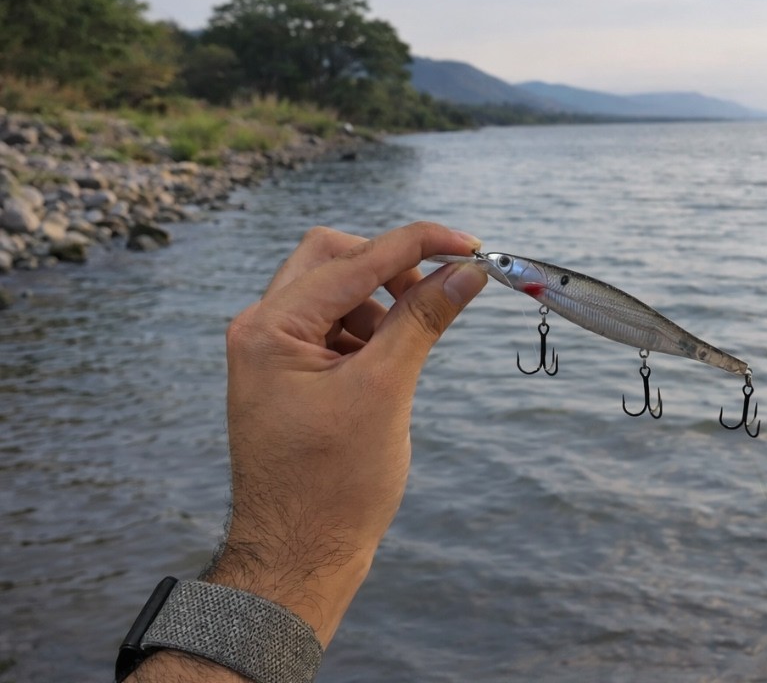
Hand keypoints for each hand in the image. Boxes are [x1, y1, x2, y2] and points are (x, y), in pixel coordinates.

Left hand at [132, 222, 487, 682]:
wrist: (300, 557)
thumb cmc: (335, 486)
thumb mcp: (386, 390)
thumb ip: (424, 319)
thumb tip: (465, 272)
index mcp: (270, 329)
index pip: (355, 260)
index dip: (418, 245)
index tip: (471, 246)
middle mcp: (260, 330)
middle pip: (333, 257)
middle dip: (390, 266)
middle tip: (438, 292)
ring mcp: (271, 353)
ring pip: (333, 290)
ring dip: (380, 302)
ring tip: (407, 351)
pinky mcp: (289, 374)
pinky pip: (333, 327)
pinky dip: (369, 331)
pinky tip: (389, 369)